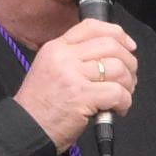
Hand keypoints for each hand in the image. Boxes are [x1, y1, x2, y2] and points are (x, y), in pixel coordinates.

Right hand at [13, 18, 138, 149]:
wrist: (27, 129)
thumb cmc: (41, 106)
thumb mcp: (50, 70)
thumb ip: (75, 58)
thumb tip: (111, 55)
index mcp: (56, 47)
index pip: (91, 27)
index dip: (117, 34)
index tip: (129, 46)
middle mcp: (64, 57)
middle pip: (110, 45)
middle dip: (129, 62)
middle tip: (128, 78)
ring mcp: (72, 75)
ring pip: (118, 68)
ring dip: (128, 84)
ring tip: (122, 96)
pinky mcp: (82, 96)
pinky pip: (117, 92)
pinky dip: (124, 102)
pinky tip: (117, 109)